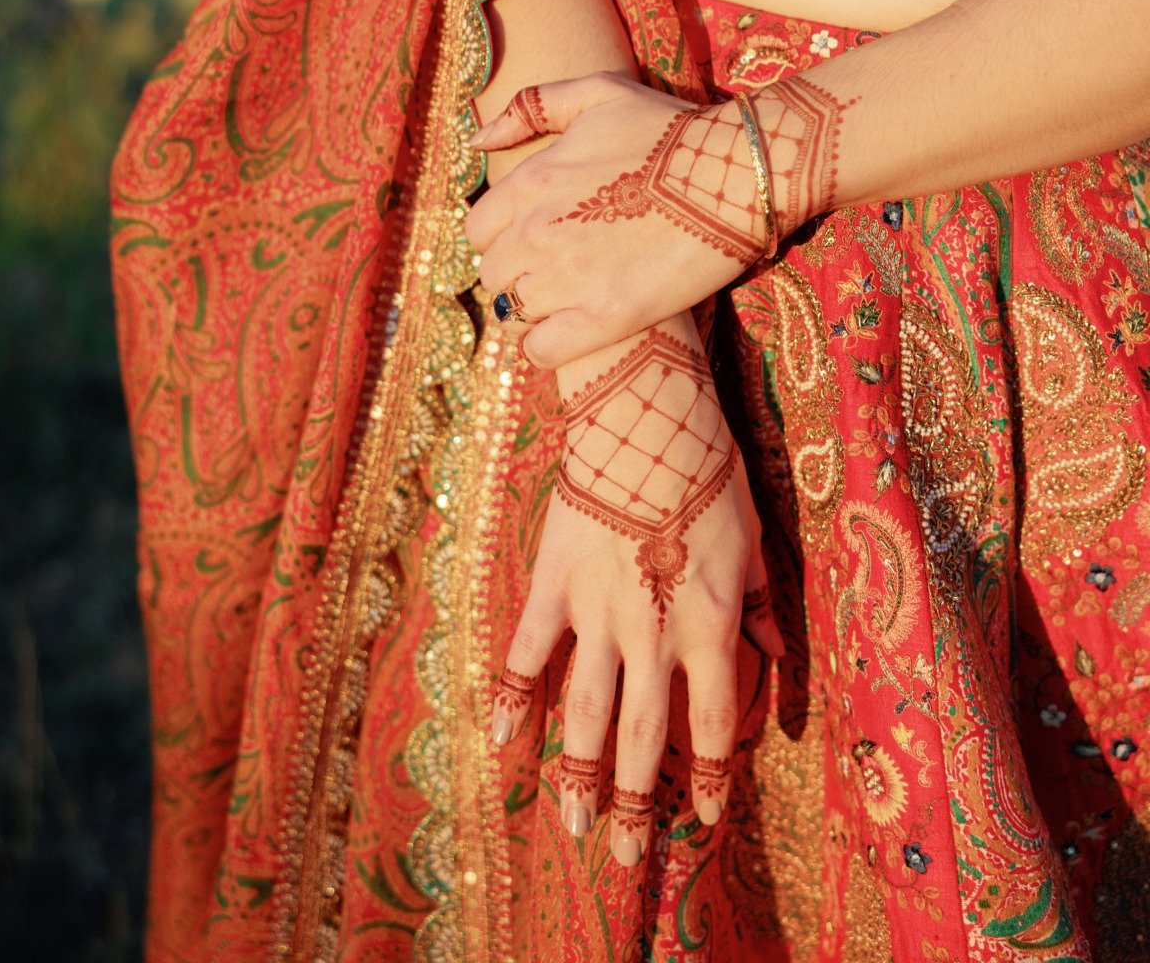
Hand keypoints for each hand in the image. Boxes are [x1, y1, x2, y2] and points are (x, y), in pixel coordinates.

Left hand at [467, 70, 842, 369]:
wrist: (736, 173)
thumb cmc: (671, 129)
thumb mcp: (598, 92)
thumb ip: (530, 107)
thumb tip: (478, 140)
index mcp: (530, 182)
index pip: (478, 231)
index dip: (503, 238)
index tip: (533, 241)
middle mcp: (537, 232)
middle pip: (493, 275)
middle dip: (517, 274)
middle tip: (556, 272)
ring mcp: (568, 278)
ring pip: (513, 313)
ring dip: (533, 311)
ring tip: (568, 302)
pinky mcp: (605, 317)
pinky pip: (542, 351)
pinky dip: (548, 347)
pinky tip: (574, 332)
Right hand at [489, 317, 783, 865]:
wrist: (645, 419)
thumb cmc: (708, 473)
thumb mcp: (751, 544)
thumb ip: (758, 611)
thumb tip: (777, 663)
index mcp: (707, 626)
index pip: (709, 724)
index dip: (707, 778)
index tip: (703, 817)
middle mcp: (652, 634)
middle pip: (639, 737)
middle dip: (632, 803)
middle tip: (620, 855)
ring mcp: (596, 613)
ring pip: (583, 711)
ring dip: (577, 773)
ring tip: (570, 823)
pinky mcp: (553, 583)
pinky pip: (526, 651)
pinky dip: (510, 697)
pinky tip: (497, 741)